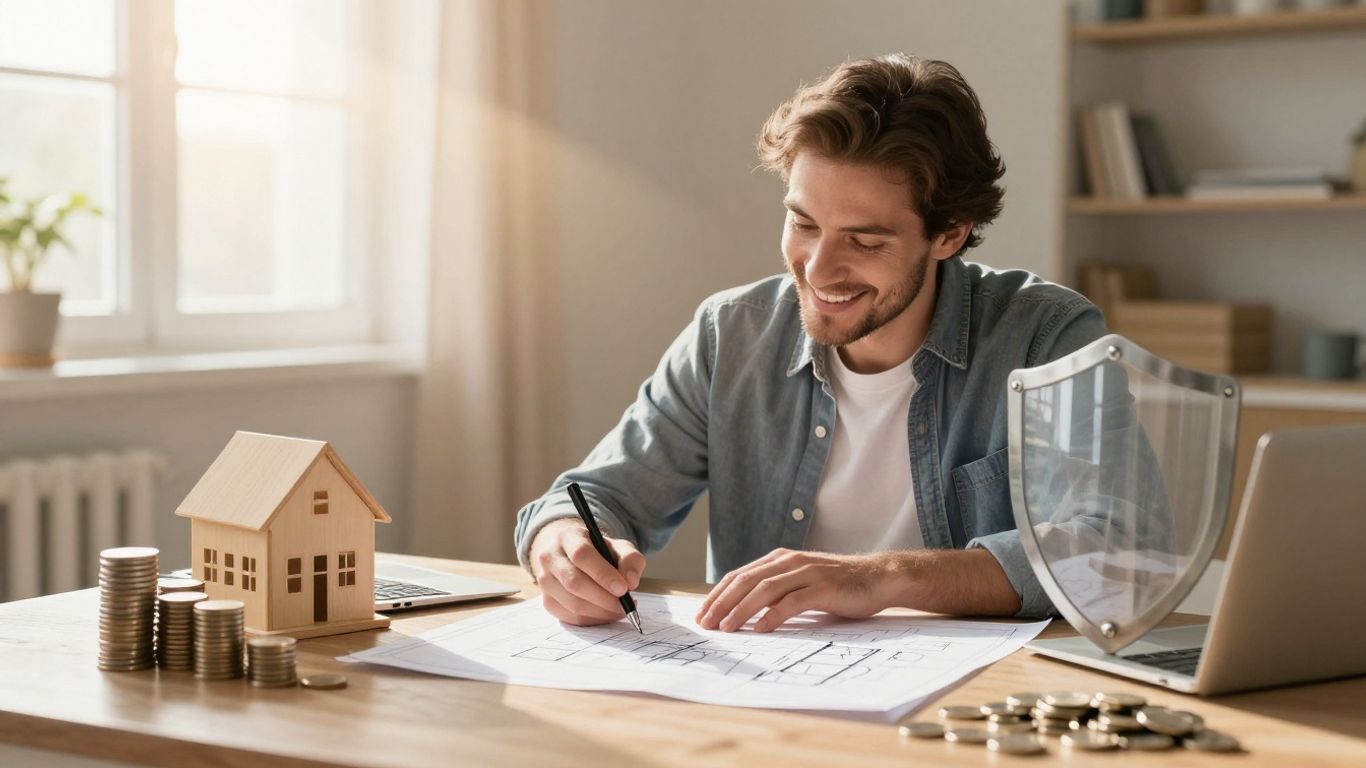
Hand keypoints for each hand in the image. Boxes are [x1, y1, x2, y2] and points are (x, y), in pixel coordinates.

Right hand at [529, 518, 645, 625]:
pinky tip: (607, 613)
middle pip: (574, 582)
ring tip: (620, 609)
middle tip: (625, 605)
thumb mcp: (618, 547)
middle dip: (603, 598)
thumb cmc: (598, 552)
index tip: (623, 588)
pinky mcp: (547, 601)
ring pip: (572, 604)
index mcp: (568, 537)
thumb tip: (631, 582)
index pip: (582, 555)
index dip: (602, 573)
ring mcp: (545, 581)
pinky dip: (593, 620)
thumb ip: (630, 559)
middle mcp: (550, 558)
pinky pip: (571, 618)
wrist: (571, 556)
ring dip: (601, 612)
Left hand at [694, 548, 898, 632]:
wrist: (877, 577)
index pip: (739, 575)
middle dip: (722, 603)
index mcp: (779, 559)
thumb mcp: (800, 582)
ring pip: (764, 590)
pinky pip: (792, 602)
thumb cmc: (837, 585)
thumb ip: (776, 590)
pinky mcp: (823, 588)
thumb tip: (744, 611)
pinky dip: (773, 616)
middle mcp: (789, 561)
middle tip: (705, 624)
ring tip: (726, 628)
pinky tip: (760, 629)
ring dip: (741, 610)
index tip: (702, 614)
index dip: (717, 595)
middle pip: (746, 581)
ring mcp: (806, 572)